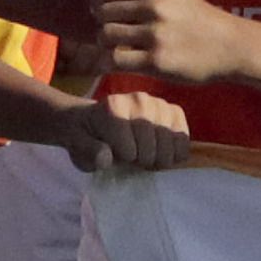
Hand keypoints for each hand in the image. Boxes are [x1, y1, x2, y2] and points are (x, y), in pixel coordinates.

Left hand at [79, 87, 193, 174]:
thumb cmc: (86, 136)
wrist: (96, 120)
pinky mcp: (174, 111)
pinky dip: (176, 153)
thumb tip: (106, 159)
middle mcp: (138, 99)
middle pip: (152, 146)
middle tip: (132, 160)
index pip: (129, 148)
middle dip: (143, 161)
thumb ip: (89, 152)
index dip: (124, 160)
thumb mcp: (77, 146)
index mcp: (113, 107)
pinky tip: (161, 153)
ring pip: (170, 142)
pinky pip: (183, 138)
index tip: (115, 156)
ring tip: (146, 158)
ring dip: (160, 158)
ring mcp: (159, 103)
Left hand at [89, 0, 248, 84]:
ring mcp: (155, 34)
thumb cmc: (197, 20)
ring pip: (105, 36)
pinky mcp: (156, 61)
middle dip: (102, 24)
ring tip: (118, 49)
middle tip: (114, 34)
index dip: (100, 3)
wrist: (231, 46)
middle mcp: (153, 6)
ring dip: (106, 45)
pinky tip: (119, 64)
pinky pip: (115, 60)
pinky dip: (109, 63)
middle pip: (102, 12)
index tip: (108, 14)